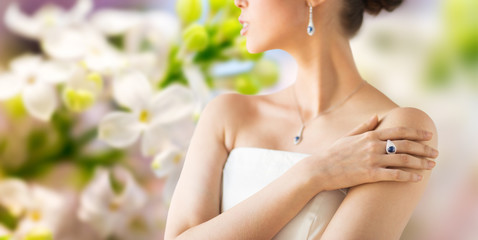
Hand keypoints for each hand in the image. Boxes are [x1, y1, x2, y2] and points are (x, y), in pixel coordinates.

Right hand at [307, 114, 438, 190]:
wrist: (320, 169)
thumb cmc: (333, 153)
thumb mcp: (348, 136)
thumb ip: (364, 126)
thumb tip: (376, 116)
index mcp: (370, 135)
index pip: (399, 131)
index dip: (416, 132)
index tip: (428, 135)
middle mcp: (373, 146)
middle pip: (405, 145)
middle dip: (423, 149)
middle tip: (435, 153)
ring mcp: (372, 160)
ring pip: (403, 160)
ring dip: (420, 163)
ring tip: (431, 166)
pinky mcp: (370, 174)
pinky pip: (394, 175)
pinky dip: (408, 176)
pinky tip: (417, 179)